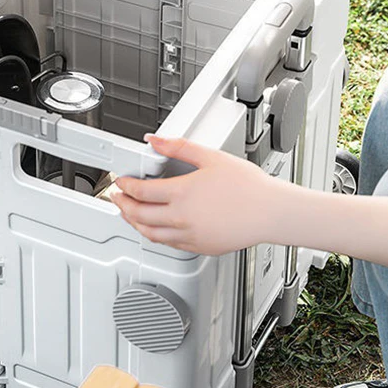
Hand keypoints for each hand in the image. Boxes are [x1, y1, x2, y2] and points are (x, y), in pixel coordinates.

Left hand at [110, 134, 288, 254]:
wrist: (271, 211)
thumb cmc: (248, 186)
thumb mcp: (210, 156)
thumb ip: (178, 147)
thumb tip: (155, 140)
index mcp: (182, 193)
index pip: (140, 192)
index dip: (125, 186)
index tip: (120, 181)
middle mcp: (182, 218)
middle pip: (139, 215)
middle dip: (122, 205)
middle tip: (116, 197)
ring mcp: (190, 236)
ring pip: (150, 234)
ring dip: (134, 223)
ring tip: (128, 214)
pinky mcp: (200, 247)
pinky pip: (169, 244)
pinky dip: (154, 236)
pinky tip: (155, 229)